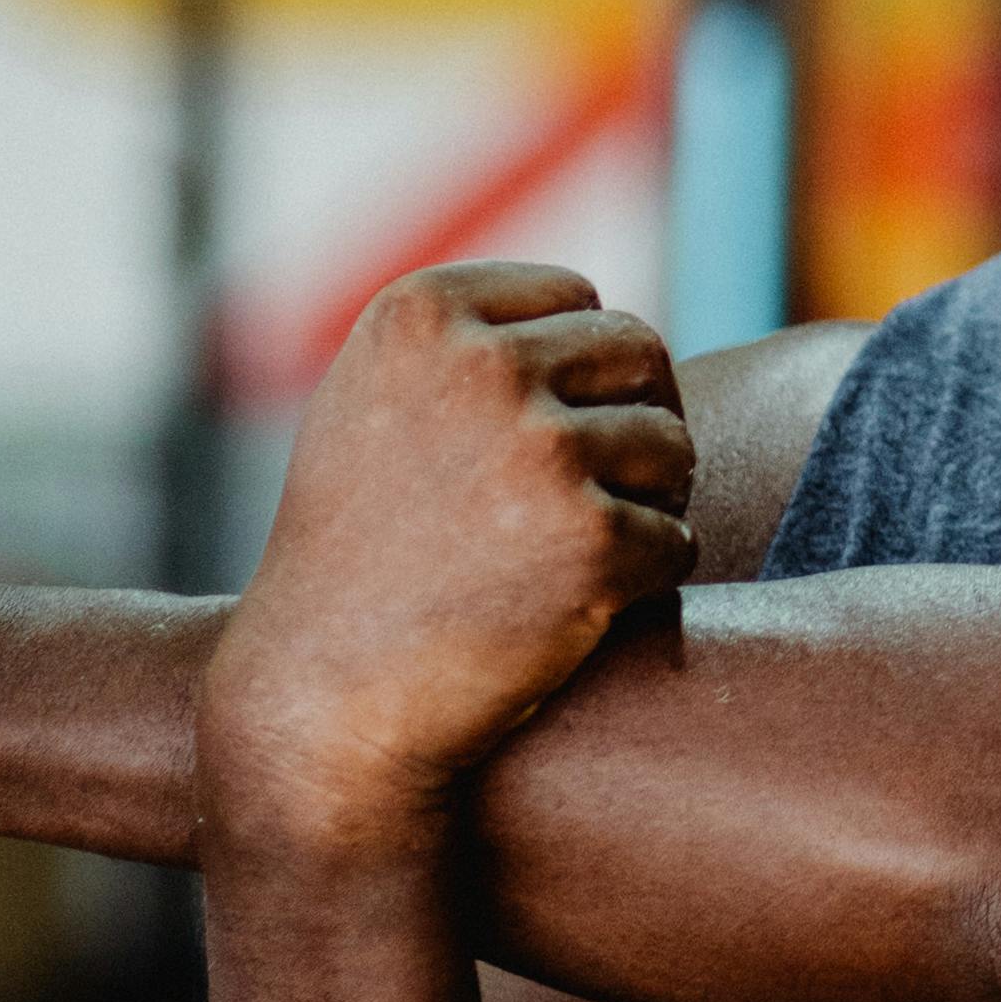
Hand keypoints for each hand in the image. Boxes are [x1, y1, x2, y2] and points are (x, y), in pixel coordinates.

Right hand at [198, 263, 693, 862]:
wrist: (322, 702)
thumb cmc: (353, 559)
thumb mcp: (372, 406)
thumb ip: (465, 344)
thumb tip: (596, 316)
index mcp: (423, 314)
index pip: (577, 299)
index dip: (575, 375)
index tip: (530, 444)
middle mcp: (482, 364)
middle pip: (639, 354)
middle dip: (630, 422)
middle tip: (587, 498)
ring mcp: (540, 451)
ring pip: (672, 443)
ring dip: (648, 500)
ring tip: (578, 554)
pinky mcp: (592, 542)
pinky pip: (678, 539)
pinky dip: (647, 579)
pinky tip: (582, 610)